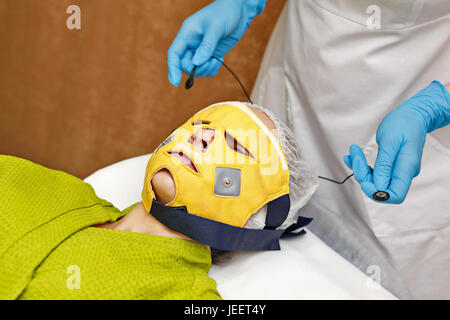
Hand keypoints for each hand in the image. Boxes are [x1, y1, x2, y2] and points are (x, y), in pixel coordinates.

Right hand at [167, 0, 265, 85]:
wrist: (239, 10)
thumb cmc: (226, 12)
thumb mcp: (217, 27)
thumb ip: (207, 45)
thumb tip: (197, 63)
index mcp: (187, 33)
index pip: (174, 54)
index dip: (172, 68)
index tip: (176, 82)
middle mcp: (191, 43)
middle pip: (184, 64)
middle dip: (196, 69)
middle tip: (211, 62)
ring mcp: (200, 50)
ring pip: (195, 69)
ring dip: (205, 70)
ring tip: (217, 60)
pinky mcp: (210, 54)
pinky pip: (206, 68)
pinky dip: (212, 69)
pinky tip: (219, 60)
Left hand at [344, 81, 449, 203]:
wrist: (412, 115)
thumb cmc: (403, 123)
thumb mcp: (390, 141)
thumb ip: (384, 164)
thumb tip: (378, 186)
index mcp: (406, 169)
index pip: (394, 195)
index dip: (377, 193)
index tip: (364, 179)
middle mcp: (403, 173)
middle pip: (380, 188)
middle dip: (363, 176)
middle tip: (355, 155)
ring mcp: (397, 171)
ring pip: (374, 181)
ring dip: (360, 169)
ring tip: (353, 152)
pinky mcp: (390, 166)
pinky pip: (374, 172)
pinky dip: (361, 166)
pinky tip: (353, 156)